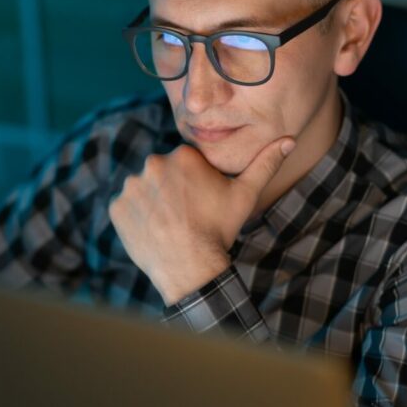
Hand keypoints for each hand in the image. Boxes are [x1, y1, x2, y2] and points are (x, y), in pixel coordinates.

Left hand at [108, 135, 295, 305]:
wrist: (190, 267)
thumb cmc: (219, 230)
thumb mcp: (245, 195)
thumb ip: (264, 164)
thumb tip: (290, 139)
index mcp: (182, 155)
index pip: (185, 164)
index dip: (195, 184)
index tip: (201, 203)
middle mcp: (152, 163)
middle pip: (163, 175)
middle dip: (172, 191)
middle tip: (186, 217)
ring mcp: (131, 186)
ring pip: (144, 190)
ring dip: (153, 204)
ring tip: (169, 225)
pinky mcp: (117, 207)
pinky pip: (126, 208)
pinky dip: (136, 218)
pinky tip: (153, 231)